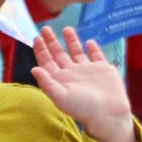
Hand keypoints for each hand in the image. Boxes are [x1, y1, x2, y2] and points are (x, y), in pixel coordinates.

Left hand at [31, 26, 135, 141]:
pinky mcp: (103, 69)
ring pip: (77, 52)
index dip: (41, 50)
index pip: (47, 61)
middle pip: (59, 54)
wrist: (108, 114)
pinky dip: (93, 48)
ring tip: (66, 28)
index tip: (36, 38)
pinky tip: (89, 41)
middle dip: (52, 41)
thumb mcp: (60, 96)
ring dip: (71, 41)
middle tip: (45, 28)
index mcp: (60, 79)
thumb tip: (34, 68)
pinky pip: (97, 56)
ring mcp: (87, 71)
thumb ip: (46, 82)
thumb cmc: (82, 108)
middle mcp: (72, 73)